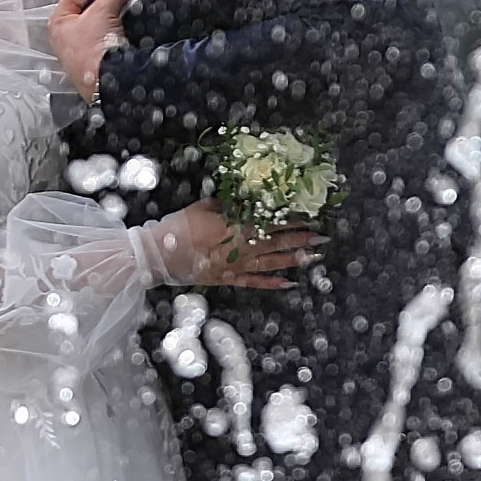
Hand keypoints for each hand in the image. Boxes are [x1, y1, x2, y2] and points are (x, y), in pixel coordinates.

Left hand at [50, 0, 132, 103]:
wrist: (109, 83)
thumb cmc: (94, 52)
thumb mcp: (102, 12)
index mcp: (59, 21)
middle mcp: (67, 34)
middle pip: (87, 2)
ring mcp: (82, 46)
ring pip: (98, 16)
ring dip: (112, 3)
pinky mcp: (98, 55)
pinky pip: (107, 29)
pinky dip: (117, 18)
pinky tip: (127, 10)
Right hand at [142, 203, 325, 291]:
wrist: (158, 254)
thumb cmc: (179, 226)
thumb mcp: (204, 205)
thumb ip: (228, 203)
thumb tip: (248, 197)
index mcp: (233, 227)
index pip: (269, 223)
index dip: (290, 220)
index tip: (308, 217)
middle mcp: (238, 248)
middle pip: (275, 243)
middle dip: (300, 240)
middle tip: (322, 238)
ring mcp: (234, 267)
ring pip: (270, 263)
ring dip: (293, 260)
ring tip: (313, 258)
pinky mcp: (227, 280)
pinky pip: (254, 282)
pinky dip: (272, 283)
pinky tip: (289, 283)